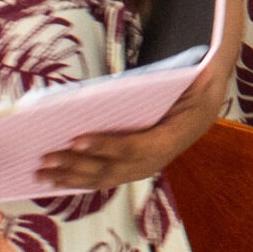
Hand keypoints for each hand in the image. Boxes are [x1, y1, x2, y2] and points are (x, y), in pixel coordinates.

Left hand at [37, 51, 233, 194]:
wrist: (209, 96)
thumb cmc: (192, 79)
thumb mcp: (190, 73)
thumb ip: (162, 78)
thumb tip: (133, 76)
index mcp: (179, 131)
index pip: (139, 145)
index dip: (108, 146)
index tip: (77, 140)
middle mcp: (164, 154)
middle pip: (118, 169)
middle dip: (79, 166)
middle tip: (47, 159)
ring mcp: (152, 164)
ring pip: (110, 178)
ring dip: (74, 177)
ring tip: (43, 172)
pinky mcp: (138, 165)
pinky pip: (109, 176)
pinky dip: (82, 179)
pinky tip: (59, 179)